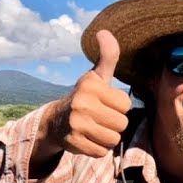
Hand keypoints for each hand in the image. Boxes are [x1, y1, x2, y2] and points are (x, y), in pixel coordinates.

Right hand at [41, 30, 133, 158]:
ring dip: (107, 137)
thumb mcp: (97, 77)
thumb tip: (104, 31)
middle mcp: (81, 103)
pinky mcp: (73, 143)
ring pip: (113, 139)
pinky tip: (87, 139)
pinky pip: (101, 151)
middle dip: (114, 124)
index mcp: (90, 85)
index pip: (125, 104)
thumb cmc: (85, 97)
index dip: (118, 106)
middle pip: (121, 123)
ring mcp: (76, 124)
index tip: (105, 104)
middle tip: (100, 118)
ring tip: (95, 129)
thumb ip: (107, 56)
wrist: (56, 122)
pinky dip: (97, 148)